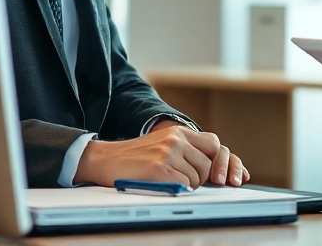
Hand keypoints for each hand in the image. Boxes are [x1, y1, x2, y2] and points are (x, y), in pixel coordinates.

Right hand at [73, 123, 249, 187]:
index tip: (209, 172)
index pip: (214, 144)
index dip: (214, 161)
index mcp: (179, 131)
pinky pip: (184, 186)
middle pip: (207, 164)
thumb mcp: (163, 142)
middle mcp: (176, 139)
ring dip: (186, 185)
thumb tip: (211, 163)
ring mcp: (168, 153)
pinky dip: (177, 191)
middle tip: (181, 179)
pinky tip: (162, 185)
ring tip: (167, 181)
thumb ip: (185, 147)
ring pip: (197, 177)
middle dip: (199, 177)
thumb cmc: (136, 157)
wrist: (107, 159)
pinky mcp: (160, 169)